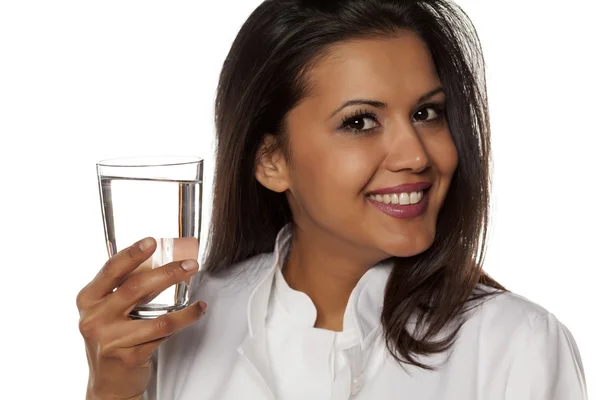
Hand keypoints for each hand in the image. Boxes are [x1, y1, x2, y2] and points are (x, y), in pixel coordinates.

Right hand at [76, 237, 205, 399]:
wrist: (108, 381)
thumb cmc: (113, 337)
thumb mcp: (110, 309)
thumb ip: (129, 287)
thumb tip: (161, 260)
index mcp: (89, 299)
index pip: (111, 270)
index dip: (133, 253)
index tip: (152, 242)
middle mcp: (95, 318)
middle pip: (136, 288)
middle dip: (168, 273)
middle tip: (190, 264)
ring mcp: (111, 339)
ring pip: (157, 317)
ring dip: (185, 308)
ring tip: (199, 300)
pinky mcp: (129, 356)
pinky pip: (163, 334)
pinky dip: (183, 322)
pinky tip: (194, 313)